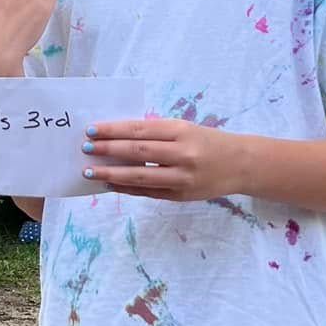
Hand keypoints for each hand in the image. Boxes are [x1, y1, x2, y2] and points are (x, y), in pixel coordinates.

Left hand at [79, 118, 248, 202]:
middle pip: (138, 151)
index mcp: (181, 131)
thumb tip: (116, 136)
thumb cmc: (206, 141)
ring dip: (111, 173)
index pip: (141, 129)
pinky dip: (126, 188)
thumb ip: (155, 132)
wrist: (240, 164)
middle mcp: (182, 154)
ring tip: (90, 172)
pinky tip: (109, 184)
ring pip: (140, 176)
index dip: (114, 130)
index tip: (91, 130)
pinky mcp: (180, 196)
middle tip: (84, 149)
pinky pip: (148, 192)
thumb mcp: (184, 129)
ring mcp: (182, 177)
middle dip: (108, 150)